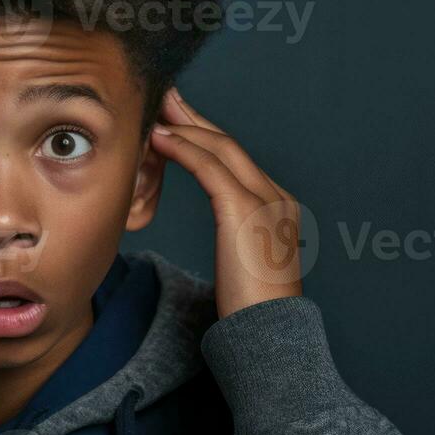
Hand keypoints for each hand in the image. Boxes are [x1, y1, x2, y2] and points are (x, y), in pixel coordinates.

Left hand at [149, 88, 303, 318]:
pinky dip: (183, 148)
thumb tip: (224, 237)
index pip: (236, 162)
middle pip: (228, 146)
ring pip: (219, 150)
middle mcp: (276, 197)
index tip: (179, 120)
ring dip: (184, 126)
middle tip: (166, 96)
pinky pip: (209, 168)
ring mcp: (265, 201)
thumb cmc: (251, 314)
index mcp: (278, 207)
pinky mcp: (246, 211)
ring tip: (157, 108)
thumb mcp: (244, 266)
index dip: (205, 136)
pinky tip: (160, 138)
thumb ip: (236, 240)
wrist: (269, 337)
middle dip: (193, 118)